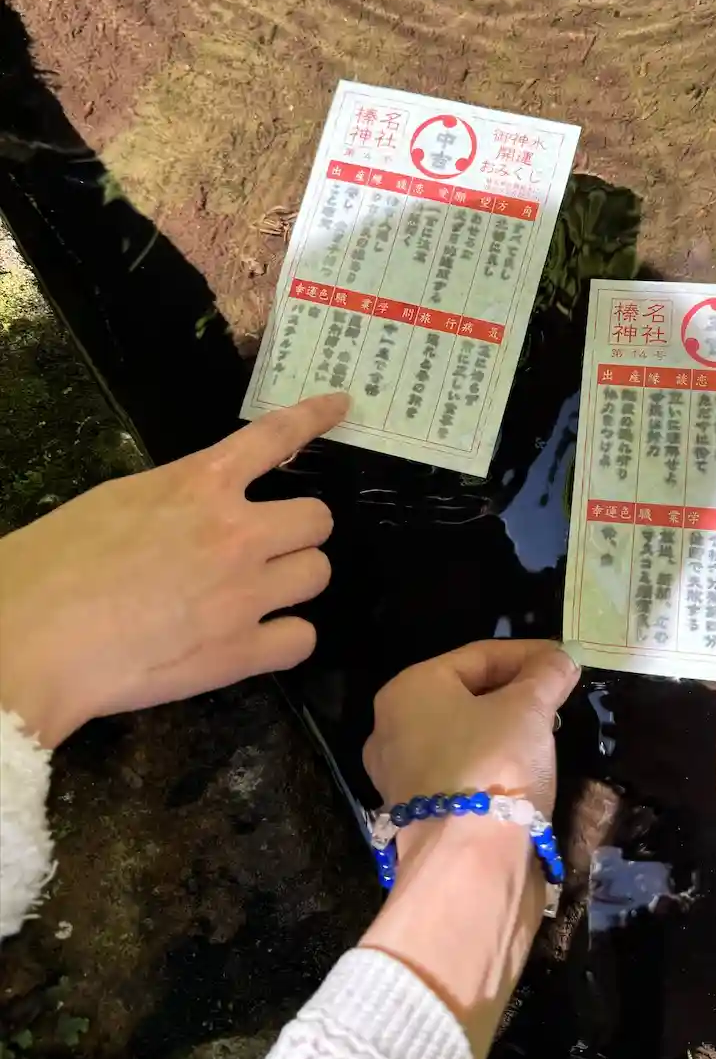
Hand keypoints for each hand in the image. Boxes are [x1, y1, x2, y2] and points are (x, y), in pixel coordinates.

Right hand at [0, 392, 348, 746]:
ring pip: (317, 574)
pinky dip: (284, 639)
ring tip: (256, 596)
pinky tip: (256, 642)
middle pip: (317, 519)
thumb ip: (175, 499)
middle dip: (297, 531)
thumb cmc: (51, 566)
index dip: (315, 417)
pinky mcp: (241, 653)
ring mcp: (245, 594)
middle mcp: (237, 532)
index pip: (276, 436)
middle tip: (267, 547)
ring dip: (293, 581)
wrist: (30, 642)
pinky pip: (302, 639)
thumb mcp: (116, 502)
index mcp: (199, 484)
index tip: (341, 405)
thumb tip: (197, 509)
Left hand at [363, 640, 579, 817]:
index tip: (566, 660)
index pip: (479, 655)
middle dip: (515, 691)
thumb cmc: (493, 767)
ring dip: (505, 728)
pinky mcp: (421, 815)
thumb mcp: (529, 708)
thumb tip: (562, 658)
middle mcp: (393, 728)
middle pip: (467, 694)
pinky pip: (462, 772)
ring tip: (548, 729)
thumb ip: (546, 675)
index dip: (529, 654)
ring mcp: (402, 776)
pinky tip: (525, 769)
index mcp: (409, 690)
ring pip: (464, 735)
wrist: (470, 867)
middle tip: (559, 694)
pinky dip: (493, 764)